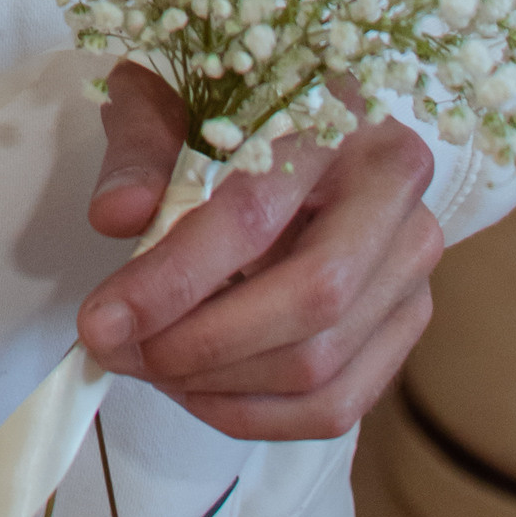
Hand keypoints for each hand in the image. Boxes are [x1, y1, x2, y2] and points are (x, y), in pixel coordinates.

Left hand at [75, 63, 441, 441]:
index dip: (176, 277)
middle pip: (313, 297)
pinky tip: (195, 389)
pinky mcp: (404, 323)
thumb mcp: (164, 103)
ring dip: (218, 385)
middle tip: (119, 349)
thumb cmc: (217, 110)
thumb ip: (140, 155)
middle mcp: (396, 193)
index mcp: (337, 116)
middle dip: (201, 343)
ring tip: (146, 364)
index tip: (104, 317)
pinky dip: (255, 413)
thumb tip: (117, 215)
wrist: (279, 117)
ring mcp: (411, 265)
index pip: (259, 212)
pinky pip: (336, 404)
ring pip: (323, 363)